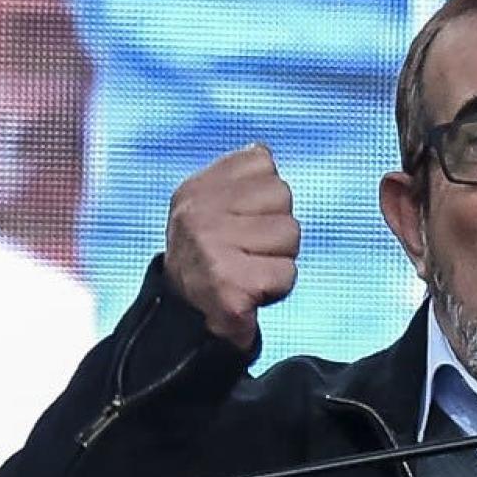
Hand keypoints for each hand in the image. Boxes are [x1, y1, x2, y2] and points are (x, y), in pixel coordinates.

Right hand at [165, 143, 299, 350]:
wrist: (185, 326)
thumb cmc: (211, 265)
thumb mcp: (212, 212)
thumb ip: (237, 181)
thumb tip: (263, 150)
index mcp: (195, 189)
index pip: (262, 161)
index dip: (266, 196)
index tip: (243, 223)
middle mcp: (197, 213)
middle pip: (283, 194)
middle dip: (277, 228)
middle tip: (247, 252)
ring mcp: (210, 247)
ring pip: (291, 233)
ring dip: (280, 258)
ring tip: (250, 271)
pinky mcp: (228, 283)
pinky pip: (287, 272)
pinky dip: (277, 287)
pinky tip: (252, 293)